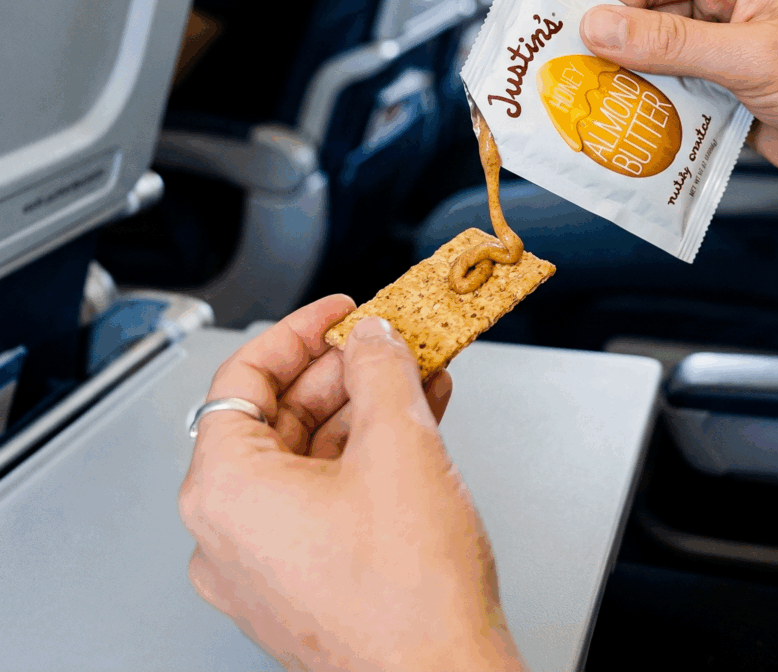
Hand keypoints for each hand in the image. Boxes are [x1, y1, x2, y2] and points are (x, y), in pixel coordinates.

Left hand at [179, 296, 524, 671]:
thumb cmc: (410, 596)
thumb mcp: (400, 444)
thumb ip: (380, 369)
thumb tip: (373, 338)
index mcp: (226, 492)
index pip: (243, 378)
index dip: (299, 331)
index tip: (340, 312)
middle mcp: (230, 532)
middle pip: (281, 415)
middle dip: (346, 371)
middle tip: (391, 341)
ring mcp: (267, 563)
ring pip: (312, 455)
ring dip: (368, 408)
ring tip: (419, 375)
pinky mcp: (305, 581)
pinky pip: (328, 493)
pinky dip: (371, 453)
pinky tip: (419, 421)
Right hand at [580, 0, 777, 288]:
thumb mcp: (750, 58)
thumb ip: (669, 43)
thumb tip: (594, 27)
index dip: (604, 4)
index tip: (563, 41)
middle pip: (641, 10)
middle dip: (610, 46)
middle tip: (567, 80)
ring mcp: (718, 34)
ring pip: (648, 50)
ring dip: (626, 79)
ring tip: (588, 107)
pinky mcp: (716, 74)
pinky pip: (666, 81)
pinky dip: (647, 101)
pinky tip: (625, 123)